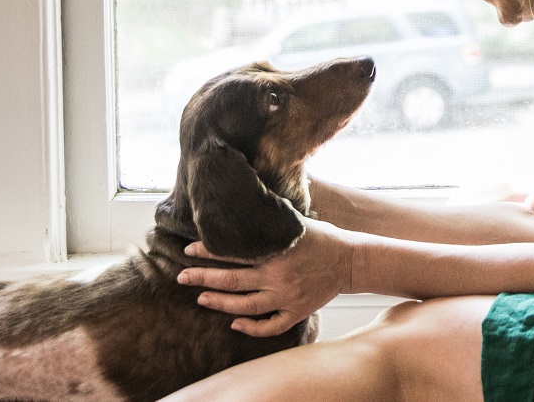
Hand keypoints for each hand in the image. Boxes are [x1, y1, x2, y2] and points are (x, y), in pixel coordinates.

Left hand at [177, 218, 354, 336]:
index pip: (234, 252)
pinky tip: (235, 323)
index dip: (209, 252)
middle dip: (204, 278)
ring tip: (200, 298)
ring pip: (247, 306)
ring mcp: (288, 297)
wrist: (351, 261)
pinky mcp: (298, 312)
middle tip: (182, 277)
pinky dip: (252, 328)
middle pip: (233, 280)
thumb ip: (270, 221)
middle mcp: (279, 276)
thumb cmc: (322, 238)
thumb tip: (242, 207)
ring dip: (220, 302)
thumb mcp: (296, 222)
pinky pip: (271, 326)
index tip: (189, 250)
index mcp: (276, 251)